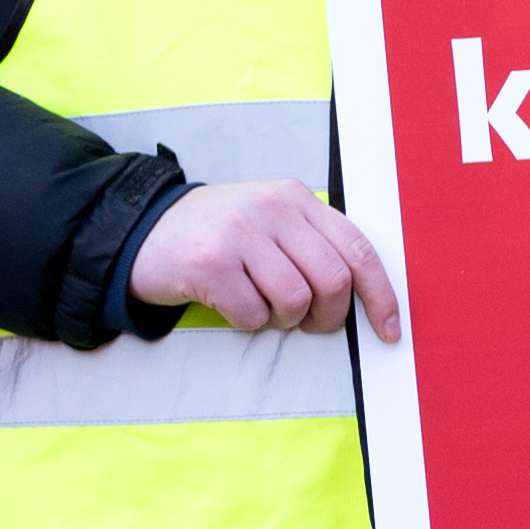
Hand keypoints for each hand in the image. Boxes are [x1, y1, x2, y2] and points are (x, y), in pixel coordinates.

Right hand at [129, 178, 401, 343]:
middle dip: (328, 316)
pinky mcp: (209, 264)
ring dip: (284, 320)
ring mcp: (238, 233)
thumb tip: (366, 297)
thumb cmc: (218, 237)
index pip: (358, 249)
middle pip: (333, 281)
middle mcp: (271, 209)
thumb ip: (315, 245)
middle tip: (308, 323)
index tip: (389, 330)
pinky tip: (231, 304)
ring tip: (261, 306)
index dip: (381, 295)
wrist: (140, 232)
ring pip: (296, 300)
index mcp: (296, 198)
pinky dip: (249, 322)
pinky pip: (254, 314)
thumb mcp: (270, 223)